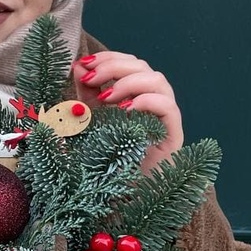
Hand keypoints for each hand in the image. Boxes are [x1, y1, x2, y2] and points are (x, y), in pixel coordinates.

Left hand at [73, 52, 183, 173]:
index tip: (84, 64)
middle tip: (91, 80)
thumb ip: (85, 92)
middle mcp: (152, 101)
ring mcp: (164, 118)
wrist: (118, 193)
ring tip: (107, 98)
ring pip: (158, 81)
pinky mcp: (173, 135)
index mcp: (134, 94)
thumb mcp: (89, 118)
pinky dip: (147, 102)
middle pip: (142, 67)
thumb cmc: (105, 156)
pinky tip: (125, 111)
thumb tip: (78, 65)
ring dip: (129, 82)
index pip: (129, 62)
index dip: (108, 58)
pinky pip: (169, 107)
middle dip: (113, 67)